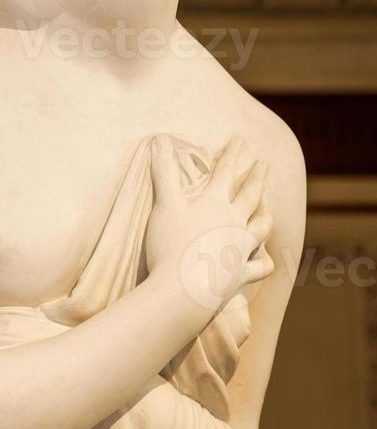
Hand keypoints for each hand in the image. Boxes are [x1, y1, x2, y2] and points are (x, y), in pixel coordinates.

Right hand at [144, 135, 273, 312]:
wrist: (184, 291)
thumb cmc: (171, 246)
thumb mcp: (164, 205)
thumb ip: (163, 172)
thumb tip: (159, 138)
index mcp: (216, 205)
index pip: (226, 172)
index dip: (233, 154)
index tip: (240, 139)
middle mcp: (235, 223)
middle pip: (251, 195)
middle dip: (257, 177)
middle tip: (264, 163)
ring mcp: (241, 249)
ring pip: (261, 227)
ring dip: (265, 214)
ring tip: (268, 207)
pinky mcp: (240, 274)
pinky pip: (259, 266)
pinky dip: (263, 261)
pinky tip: (263, 258)